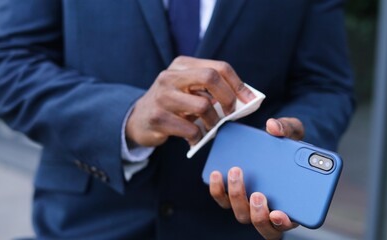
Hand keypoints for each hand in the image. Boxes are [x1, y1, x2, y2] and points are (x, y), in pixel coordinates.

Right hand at [126, 56, 255, 146]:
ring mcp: (162, 96)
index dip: (239, 84)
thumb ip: (210, 90)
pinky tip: (194, 139)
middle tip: (231, 114)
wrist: (137, 120)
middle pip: (211, 78)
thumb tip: (245, 99)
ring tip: (211, 129)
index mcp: (181, 65)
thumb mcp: (187, 90)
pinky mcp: (157, 117)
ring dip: (214, 122)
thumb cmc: (171, 105)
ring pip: (203, 105)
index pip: (219, 67)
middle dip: (228, 98)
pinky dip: (198, 137)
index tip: (249, 100)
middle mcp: (170, 76)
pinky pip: (190, 128)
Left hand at [209, 118, 303, 239]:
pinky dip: (218, 190)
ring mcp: (250, 204)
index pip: (289, 222)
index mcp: (293, 202)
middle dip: (258, 213)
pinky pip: (223, 199)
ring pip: (241, 214)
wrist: (270, 143)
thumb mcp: (292, 132)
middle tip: (258, 194)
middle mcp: (270, 209)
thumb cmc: (287, 144)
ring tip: (236, 172)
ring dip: (237, 196)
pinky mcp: (233, 194)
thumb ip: (286, 129)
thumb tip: (272, 126)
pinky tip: (217, 173)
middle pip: (262, 224)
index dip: (284, 223)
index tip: (279, 214)